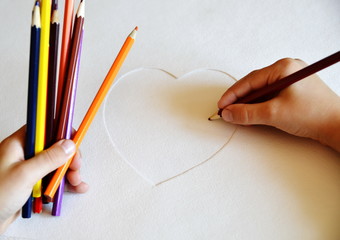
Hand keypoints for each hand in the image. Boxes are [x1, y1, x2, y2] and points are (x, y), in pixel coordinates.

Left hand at [0, 126, 88, 233]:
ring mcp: (29, 170)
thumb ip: (48, 158)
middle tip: (76, 168)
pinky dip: (65, 183)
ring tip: (76, 183)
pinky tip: (75, 188)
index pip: (45, 128)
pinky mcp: (33, 184)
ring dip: (69, 172)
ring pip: (56, 164)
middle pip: (54, 147)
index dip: (61, 131)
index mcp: (19, 145)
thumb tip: (68, 145)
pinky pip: (54, 179)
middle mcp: (25, 155)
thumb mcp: (24, 175)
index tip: (75, 140)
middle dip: (69, 157)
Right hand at [218, 58, 339, 151]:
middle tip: (227, 111)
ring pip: (262, 92)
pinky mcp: (293, 91)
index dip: (233, 94)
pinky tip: (253, 114)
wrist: (338, 126)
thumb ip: (247, 113)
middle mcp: (287, 70)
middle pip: (255, 85)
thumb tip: (229, 113)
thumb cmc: (314, 114)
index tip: (222, 105)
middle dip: (240, 100)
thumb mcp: (274, 113)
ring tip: (238, 115)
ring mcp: (291, 81)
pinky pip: (270, 96)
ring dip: (249, 104)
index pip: (249, 81)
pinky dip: (260, 106)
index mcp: (283, 68)